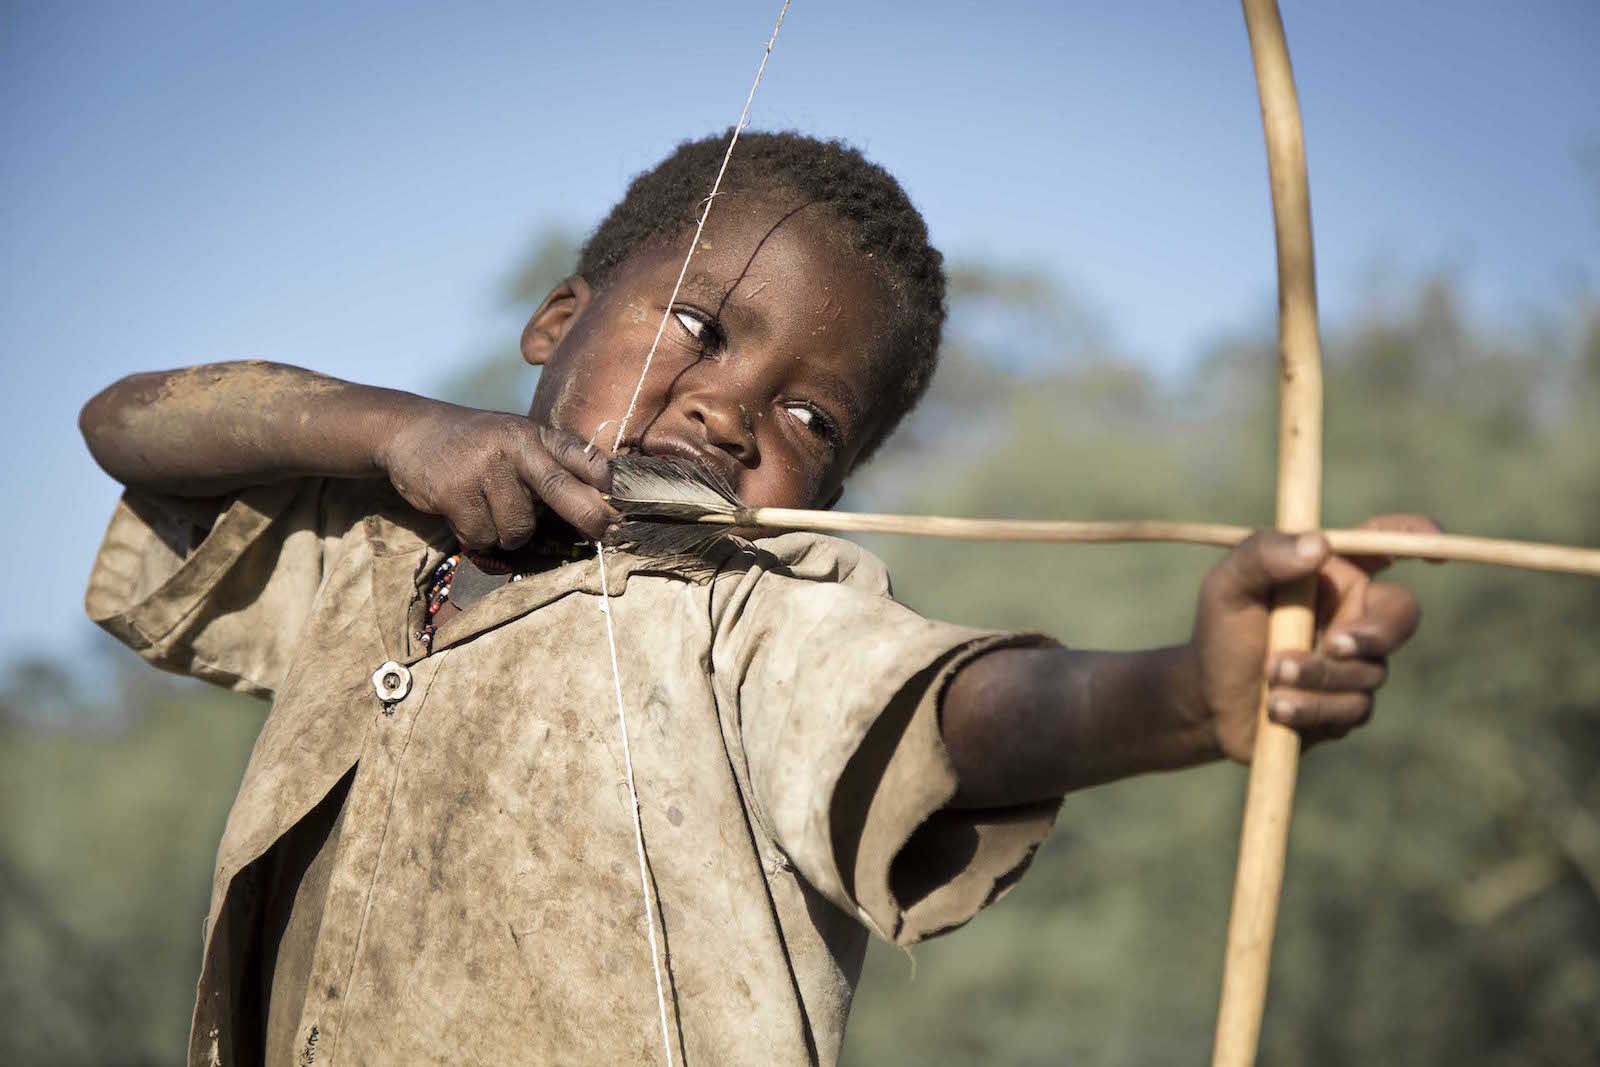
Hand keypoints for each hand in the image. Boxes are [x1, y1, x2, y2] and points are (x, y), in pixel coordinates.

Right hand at [377, 403, 616, 545]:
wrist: (411, 431)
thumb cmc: (479, 445)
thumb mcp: (518, 439)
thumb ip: (553, 463)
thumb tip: (600, 502)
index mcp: (535, 434)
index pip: (578, 455)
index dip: (606, 479)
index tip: (623, 499)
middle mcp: (513, 447)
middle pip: (561, 490)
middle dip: (589, 517)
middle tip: (605, 533)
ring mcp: (483, 469)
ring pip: (518, 529)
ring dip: (507, 532)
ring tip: (490, 507)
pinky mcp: (454, 493)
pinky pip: (483, 537)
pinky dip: (477, 535)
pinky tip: (465, 510)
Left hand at [1190, 514, 1434, 762]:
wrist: (1208, 701)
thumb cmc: (1220, 631)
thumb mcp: (1227, 586)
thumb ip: (1262, 556)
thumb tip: (1319, 545)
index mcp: (1333, 573)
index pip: (1384, 542)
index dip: (1415, 535)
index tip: (1433, 544)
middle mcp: (1354, 613)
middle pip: (1402, 613)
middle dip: (1376, 632)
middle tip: (1335, 644)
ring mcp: (1357, 662)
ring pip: (1370, 669)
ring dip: (1318, 674)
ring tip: (1271, 675)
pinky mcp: (1349, 704)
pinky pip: (1353, 707)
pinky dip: (1313, 706)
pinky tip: (1277, 707)